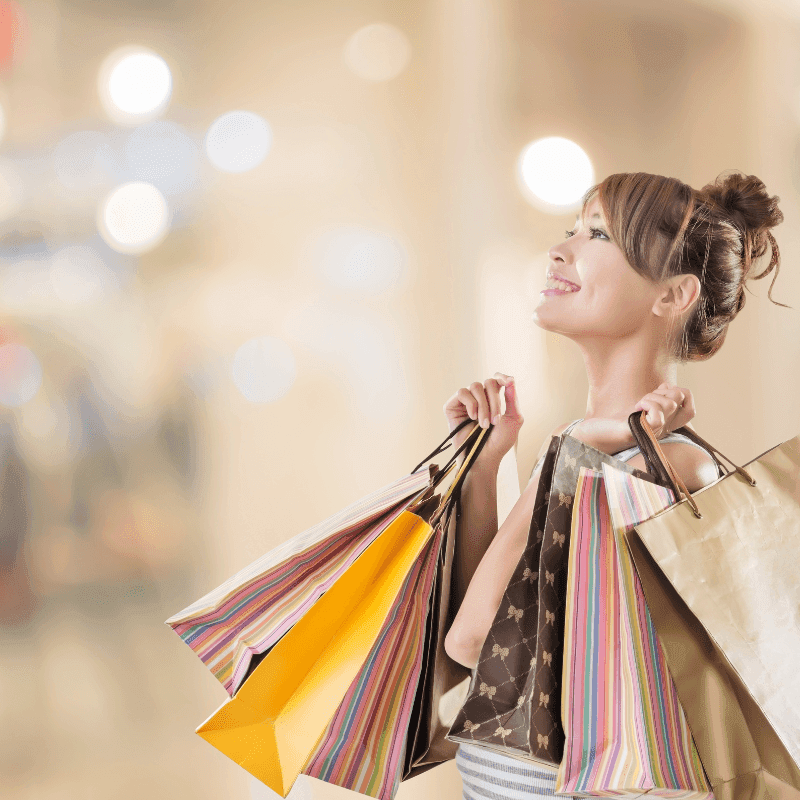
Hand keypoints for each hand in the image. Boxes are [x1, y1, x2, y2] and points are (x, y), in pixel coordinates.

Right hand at [442, 373, 523, 471]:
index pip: (496, 379)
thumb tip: (511, 379)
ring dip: (483, 406)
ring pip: (475, 386)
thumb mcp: (513, 420)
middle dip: (494, 401)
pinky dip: (470, 404)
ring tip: (484, 424)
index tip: (508, 382)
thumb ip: (512, 399)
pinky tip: (472, 418)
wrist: (483, 457)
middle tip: (495, 421)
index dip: (502, 376)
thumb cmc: (499, 442)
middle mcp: (479, 397)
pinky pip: (462, 392)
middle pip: (488, 382)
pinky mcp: (453, 406)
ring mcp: (466, 401)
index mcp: (494, 399)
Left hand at [571, 382, 696, 454]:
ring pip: (670, 405)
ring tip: (638, 404)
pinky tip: (636, 408)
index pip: (691, 410)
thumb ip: (656, 398)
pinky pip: (658, 416)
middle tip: (646, 397)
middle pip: (680, 401)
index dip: (683, 395)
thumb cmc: (614, 422)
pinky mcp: (641, 433)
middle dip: (665, 390)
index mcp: (664, 424)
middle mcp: (662, 429)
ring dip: (652, 397)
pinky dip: (649, 405)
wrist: (594, 436)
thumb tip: (667, 386)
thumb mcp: (640, 407)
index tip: (661, 391)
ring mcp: (653, 432)